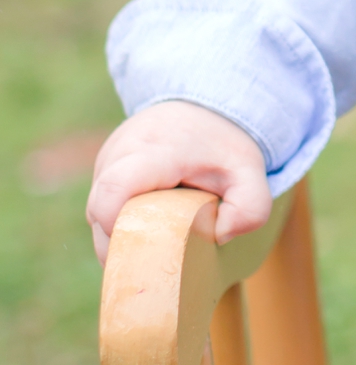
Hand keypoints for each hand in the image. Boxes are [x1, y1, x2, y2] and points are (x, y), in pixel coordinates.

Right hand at [86, 102, 271, 265]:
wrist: (202, 106)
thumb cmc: (222, 145)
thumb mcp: (250, 172)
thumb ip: (250, 208)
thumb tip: (220, 236)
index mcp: (156, 151)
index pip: (117, 188)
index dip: (118, 226)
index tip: (144, 245)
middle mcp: (122, 151)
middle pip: (99, 209)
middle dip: (120, 243)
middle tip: (154, 259)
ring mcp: (107, 158)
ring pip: (95, 211)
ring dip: (119, 234)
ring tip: (154, 239)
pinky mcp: (103, 167)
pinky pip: (100, 205)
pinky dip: (118, 223)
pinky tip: (146, 226)